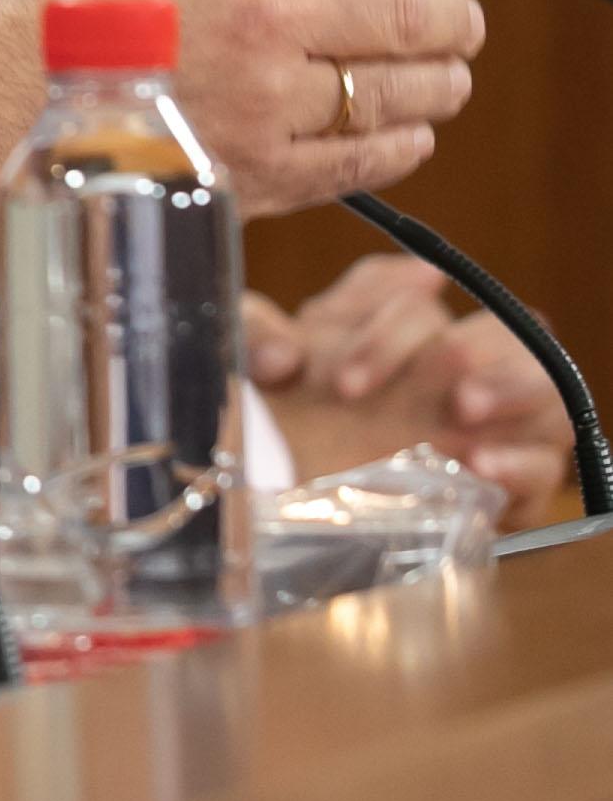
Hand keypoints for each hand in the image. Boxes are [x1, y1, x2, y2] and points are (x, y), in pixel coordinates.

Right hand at [0, 0, 482, 275]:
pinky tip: (401, 131)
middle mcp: (264, 11)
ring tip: (434, 81)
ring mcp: (273, 97)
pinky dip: (403, 142)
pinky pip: (379, 155)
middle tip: (452, 25)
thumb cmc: (53, 31)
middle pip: (415, 7)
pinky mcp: (271, 170)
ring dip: (433, 82)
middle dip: (444, 18)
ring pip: (412, 84)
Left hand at [248, 256, 572, 516]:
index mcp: (396, 329)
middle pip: (502, 333)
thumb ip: (257, 334)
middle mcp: (454, 368)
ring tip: (465, 410)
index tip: (344, 384)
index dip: (386, 335)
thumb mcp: (255, 365)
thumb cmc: (275, 415)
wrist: (280, 496)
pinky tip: (483, 466)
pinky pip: (546, 468)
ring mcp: (490, 426)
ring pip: (543, 387)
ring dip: (513, 390)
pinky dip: (523, 465)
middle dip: (473, 350)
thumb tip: (289, 347)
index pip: (414, 304)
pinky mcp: (505, 488)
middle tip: (439, 384)